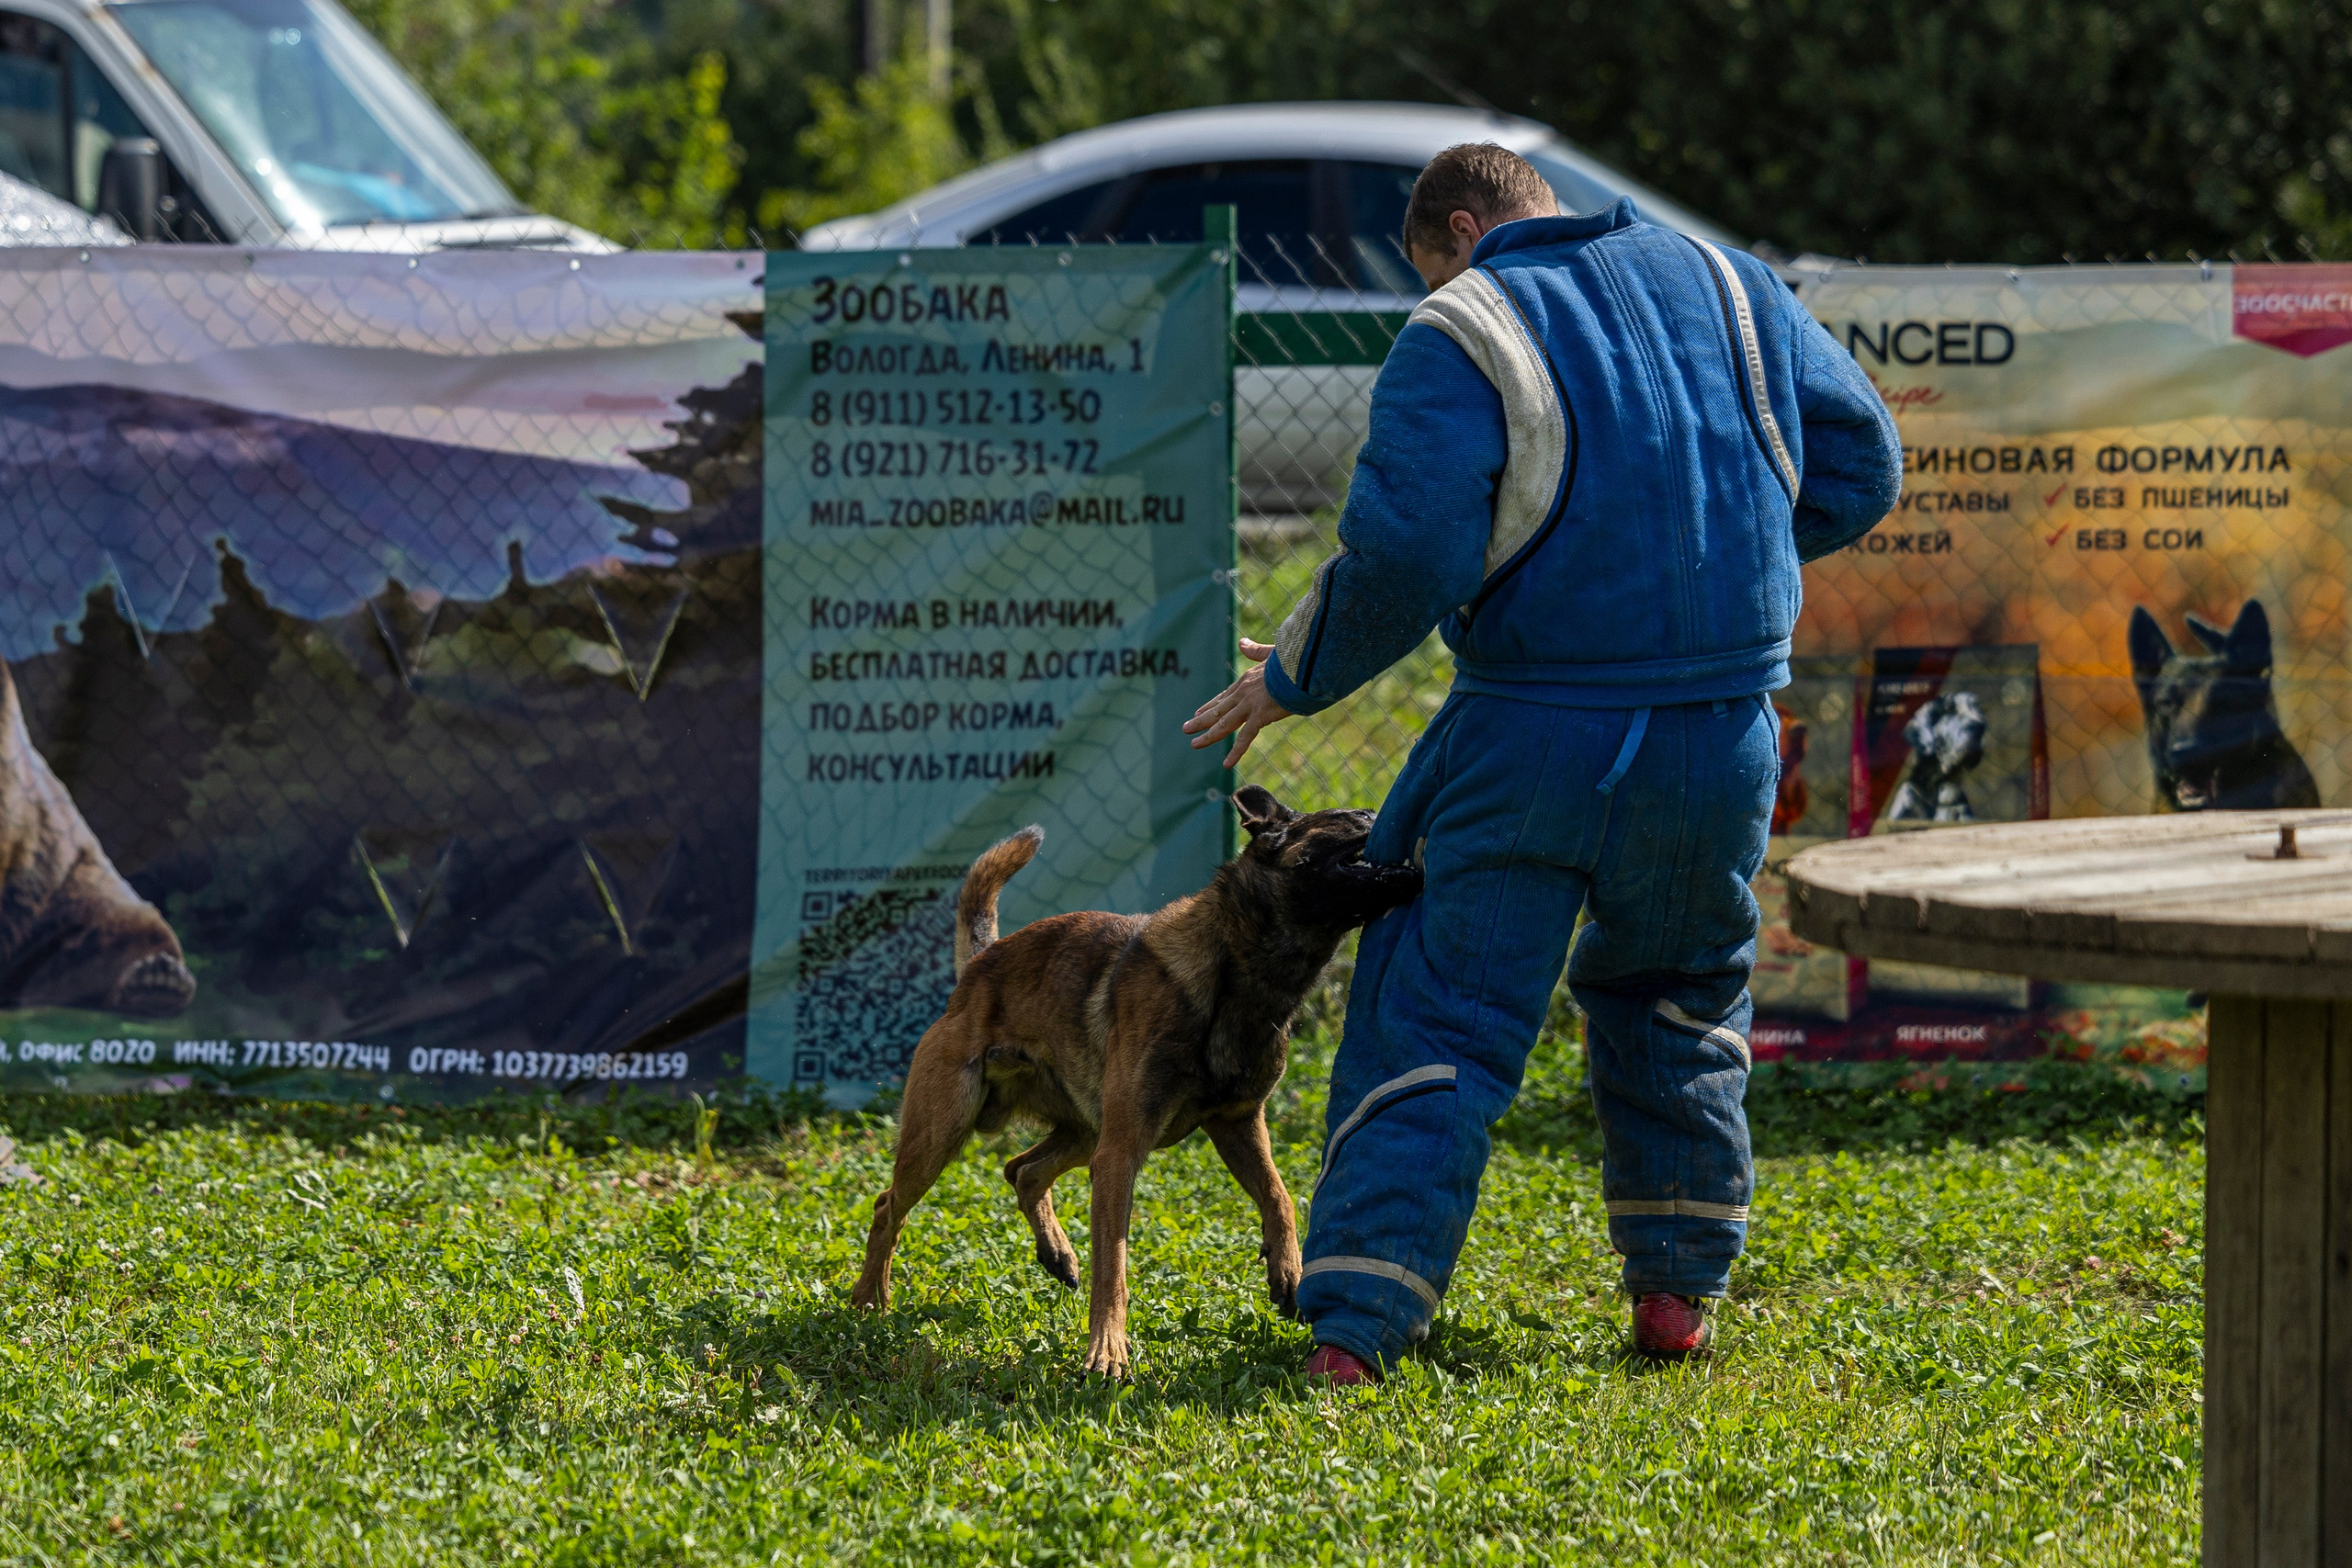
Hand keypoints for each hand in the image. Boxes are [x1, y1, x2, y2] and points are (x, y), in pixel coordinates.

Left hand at [1183, 639, 1293, 767]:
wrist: (1303, 665)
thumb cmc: (1292, 659)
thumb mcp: (1271, 653)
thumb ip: (1255, 650)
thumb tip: (1241, 643)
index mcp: (1246, 681)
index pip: (1224, 697)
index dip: (1210, 705)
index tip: (1198, 712)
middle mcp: (1243, 693)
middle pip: (1218, 710)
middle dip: (1201, 720)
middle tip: (1186, 729)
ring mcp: (1249, 705)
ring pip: (1224, 724)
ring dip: (1208, 735)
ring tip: (1194, 744)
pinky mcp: (1260, 715)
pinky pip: (1245, 737)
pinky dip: (1235, 752)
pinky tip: (1226, 764)